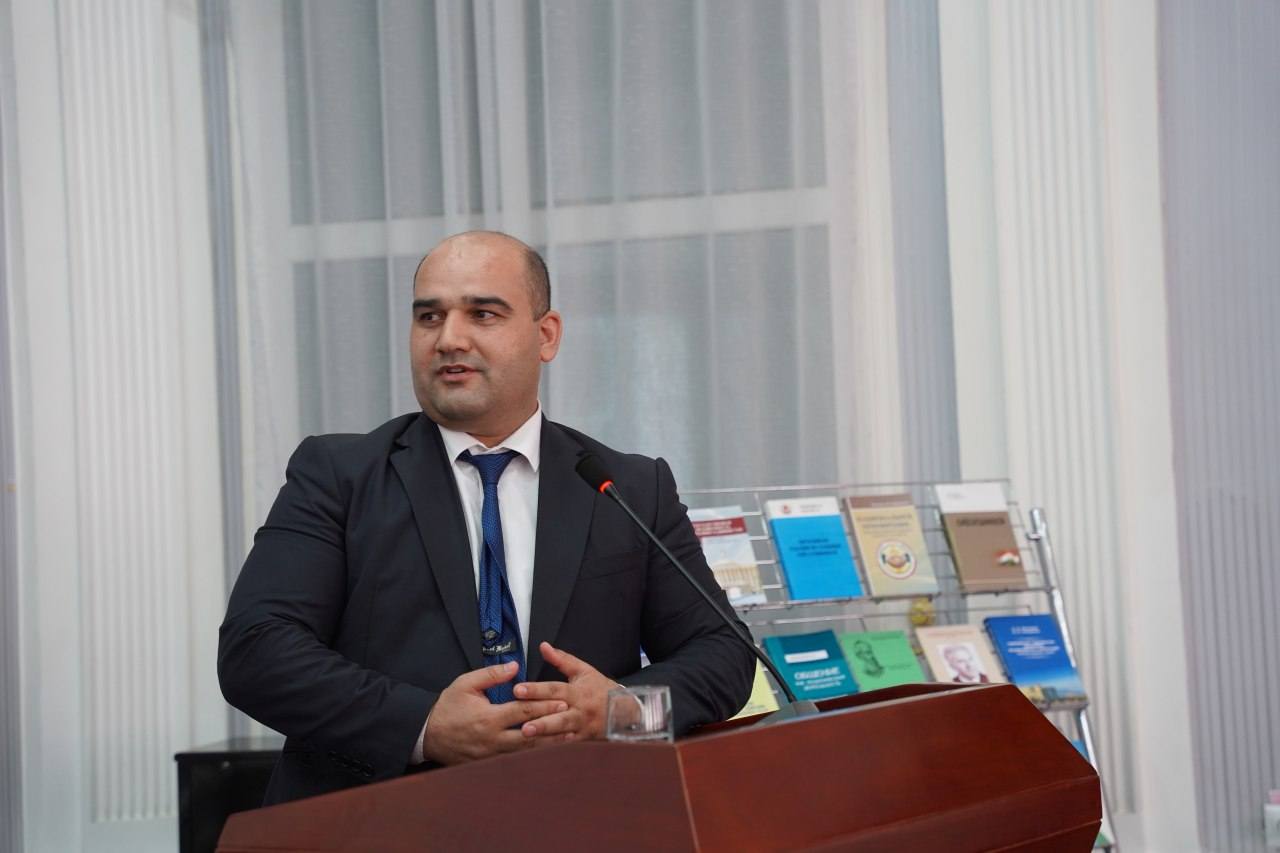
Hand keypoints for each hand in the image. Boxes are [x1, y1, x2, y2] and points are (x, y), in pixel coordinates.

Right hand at [422, 662, 567, 764]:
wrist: (427, 734)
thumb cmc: (447, 706)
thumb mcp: (465, 683)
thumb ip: (492, 674)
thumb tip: (515, 666)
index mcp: (488, 718)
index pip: (522, 711)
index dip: (544, 706)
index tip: (562, 701)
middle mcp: (492, 739)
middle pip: (529, 735)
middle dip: (551, 727)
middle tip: (571, 720)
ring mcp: (491, 755)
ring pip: (525, 752)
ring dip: (546, 745)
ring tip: (567, 738)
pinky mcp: (488, 764)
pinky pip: (514, 761)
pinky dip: (531, 756)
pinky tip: (546, 752)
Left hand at [513, 642, 619, 742]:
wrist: (625, 710)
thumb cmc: (601, 689)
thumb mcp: (583, 670)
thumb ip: (561, 659)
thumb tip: (543, 646)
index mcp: (577, 692)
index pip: (554, 689)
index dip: (536, 690)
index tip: (518, 690)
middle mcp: (579, 710)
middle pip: (558, 715)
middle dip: (540, 718)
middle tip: (521, 722)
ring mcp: (582, 727)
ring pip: (562, 732)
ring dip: (545, 733)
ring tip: (526, 735)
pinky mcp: (584, 740)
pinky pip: (568, 745)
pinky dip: (554, 747)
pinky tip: (538, 749)